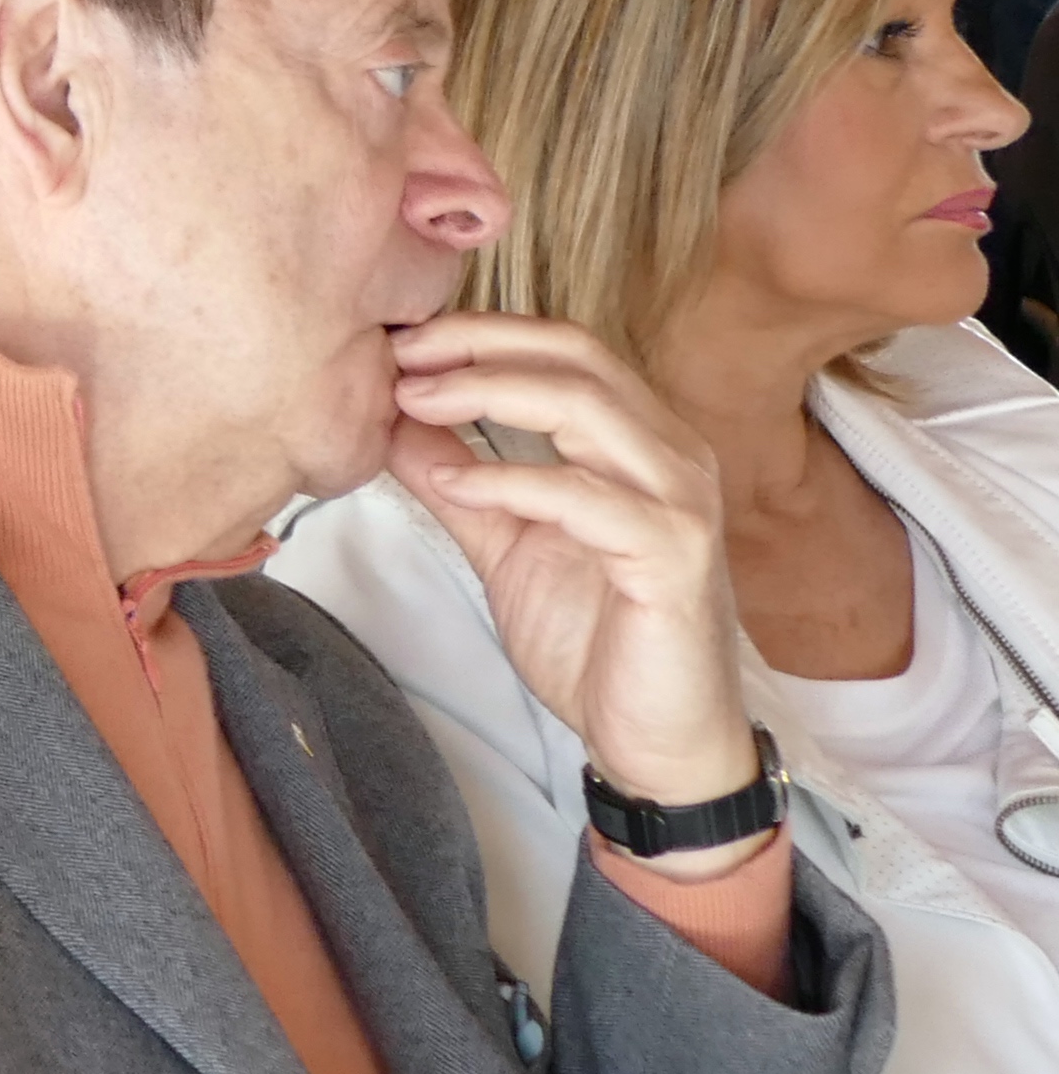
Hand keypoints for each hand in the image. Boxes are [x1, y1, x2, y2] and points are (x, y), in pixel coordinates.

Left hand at [384, 316, 758, 852]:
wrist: (656, 741)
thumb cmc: (594, 637)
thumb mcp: (505, 544)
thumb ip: (458, 480)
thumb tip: (393, 422)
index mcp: (639, 442)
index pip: (566, 347)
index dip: (482, 332)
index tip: (401, 340)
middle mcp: (671, 457)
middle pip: (576, 359)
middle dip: (478, 345)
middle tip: (398, 355)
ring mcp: (679, 504)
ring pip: (587, 409)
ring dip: (488, 393)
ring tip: (413, 402)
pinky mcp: (672, 559)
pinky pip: (586, 499)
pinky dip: (511, 481)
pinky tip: (453, 485)